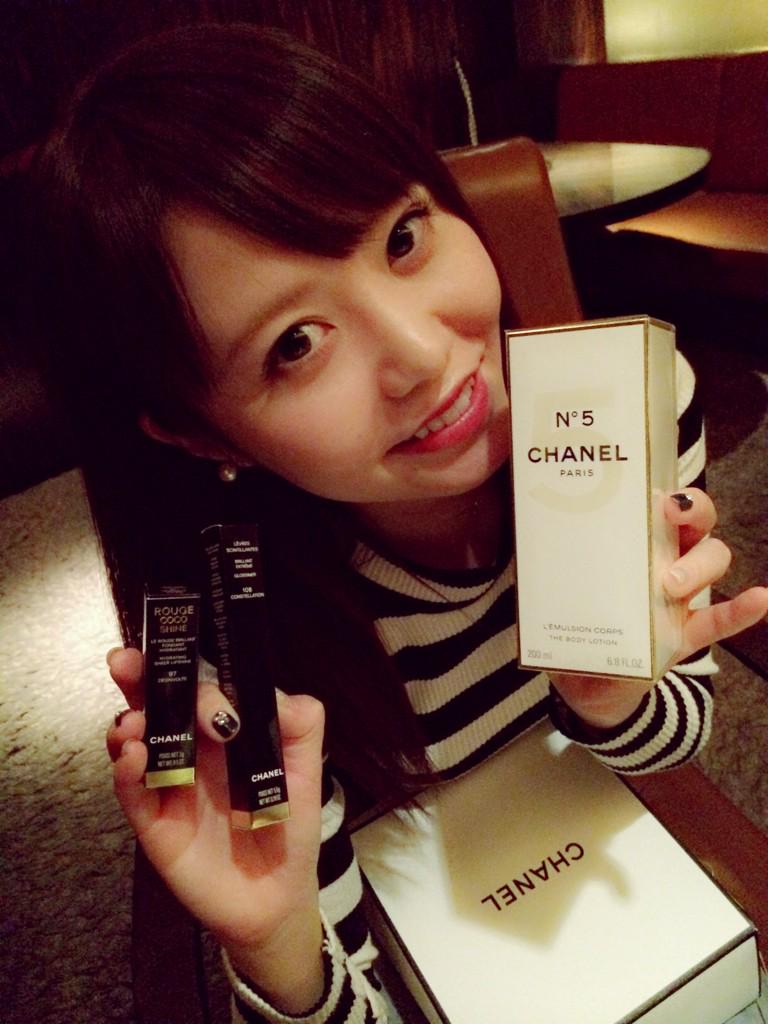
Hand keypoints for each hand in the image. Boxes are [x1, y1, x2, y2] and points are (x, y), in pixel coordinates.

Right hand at [106, 648, 326, 1011]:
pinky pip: (132, 792)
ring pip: (135, 742)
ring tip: (134, 722)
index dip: (184, 664)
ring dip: (128, 724)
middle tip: (125, 663)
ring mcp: (167, 784)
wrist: (276, 897)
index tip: (178, 648)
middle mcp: (189, 749)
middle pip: (156, 704)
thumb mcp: (305, 770)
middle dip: (138, 679)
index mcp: (223, 730)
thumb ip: (300, 725)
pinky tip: (136, 758)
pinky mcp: (154, 822)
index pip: (196, 685)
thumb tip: (275, 693)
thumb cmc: (289, 826)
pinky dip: (128, 772)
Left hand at [551, 488, 767, 729]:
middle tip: (670, 518)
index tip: (660, 488)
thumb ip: (541, 567)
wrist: (586, 683)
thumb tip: (522, 540)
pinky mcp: (685, 637)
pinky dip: (742, 611)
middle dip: (693, 514)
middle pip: (697, 523)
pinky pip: (720, 622)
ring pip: (711, 562)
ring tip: (669, 583)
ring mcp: (679, 599)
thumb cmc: (574, 620)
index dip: (670, 489)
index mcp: (633, 543)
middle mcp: (663, 560)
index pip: (661, 504)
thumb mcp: (553, 590)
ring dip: (699, 565)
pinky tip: (759, 599)